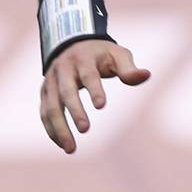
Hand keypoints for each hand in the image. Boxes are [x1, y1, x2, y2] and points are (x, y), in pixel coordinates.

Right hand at [39, 39, 149, 153]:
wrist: (73, 43)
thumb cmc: (101, 54)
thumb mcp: (117, 55)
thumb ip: (129, 68)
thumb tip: (147, 75)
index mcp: (83, 58)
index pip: (88, 75)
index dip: (95, 89)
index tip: (102, 106)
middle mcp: (63, 69)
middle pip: (66, 91)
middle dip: (75, 111)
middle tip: (86, 129)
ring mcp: (50, 82)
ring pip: (51, 107)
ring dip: (59, 128)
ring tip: (71, 148)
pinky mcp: (44, 93)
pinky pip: (44, 113)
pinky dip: (52, 130)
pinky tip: (63, 144)